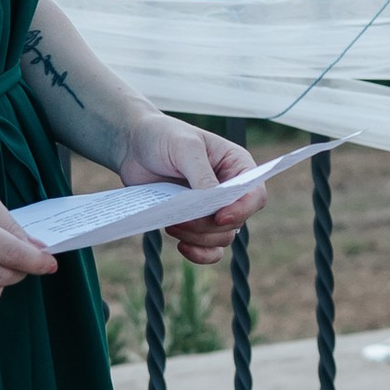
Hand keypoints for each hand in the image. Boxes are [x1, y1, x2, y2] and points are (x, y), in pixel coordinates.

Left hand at [119, 114, 265, 264]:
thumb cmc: (164, 136)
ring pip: (221, 238)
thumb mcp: (185, 147)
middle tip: (181, 218)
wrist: (134, 145)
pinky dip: (198, 253)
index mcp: (238, 166)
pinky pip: (208, 249)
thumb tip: (215, 204)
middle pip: (236, 223)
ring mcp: (213, 209)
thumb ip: (202, 174)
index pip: (255, 195)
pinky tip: (181, 246)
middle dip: (209, 226)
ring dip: (198, 238)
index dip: (241, 210)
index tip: (218, 217)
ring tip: (172, 224)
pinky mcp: (195, 222)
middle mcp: (230, 190)